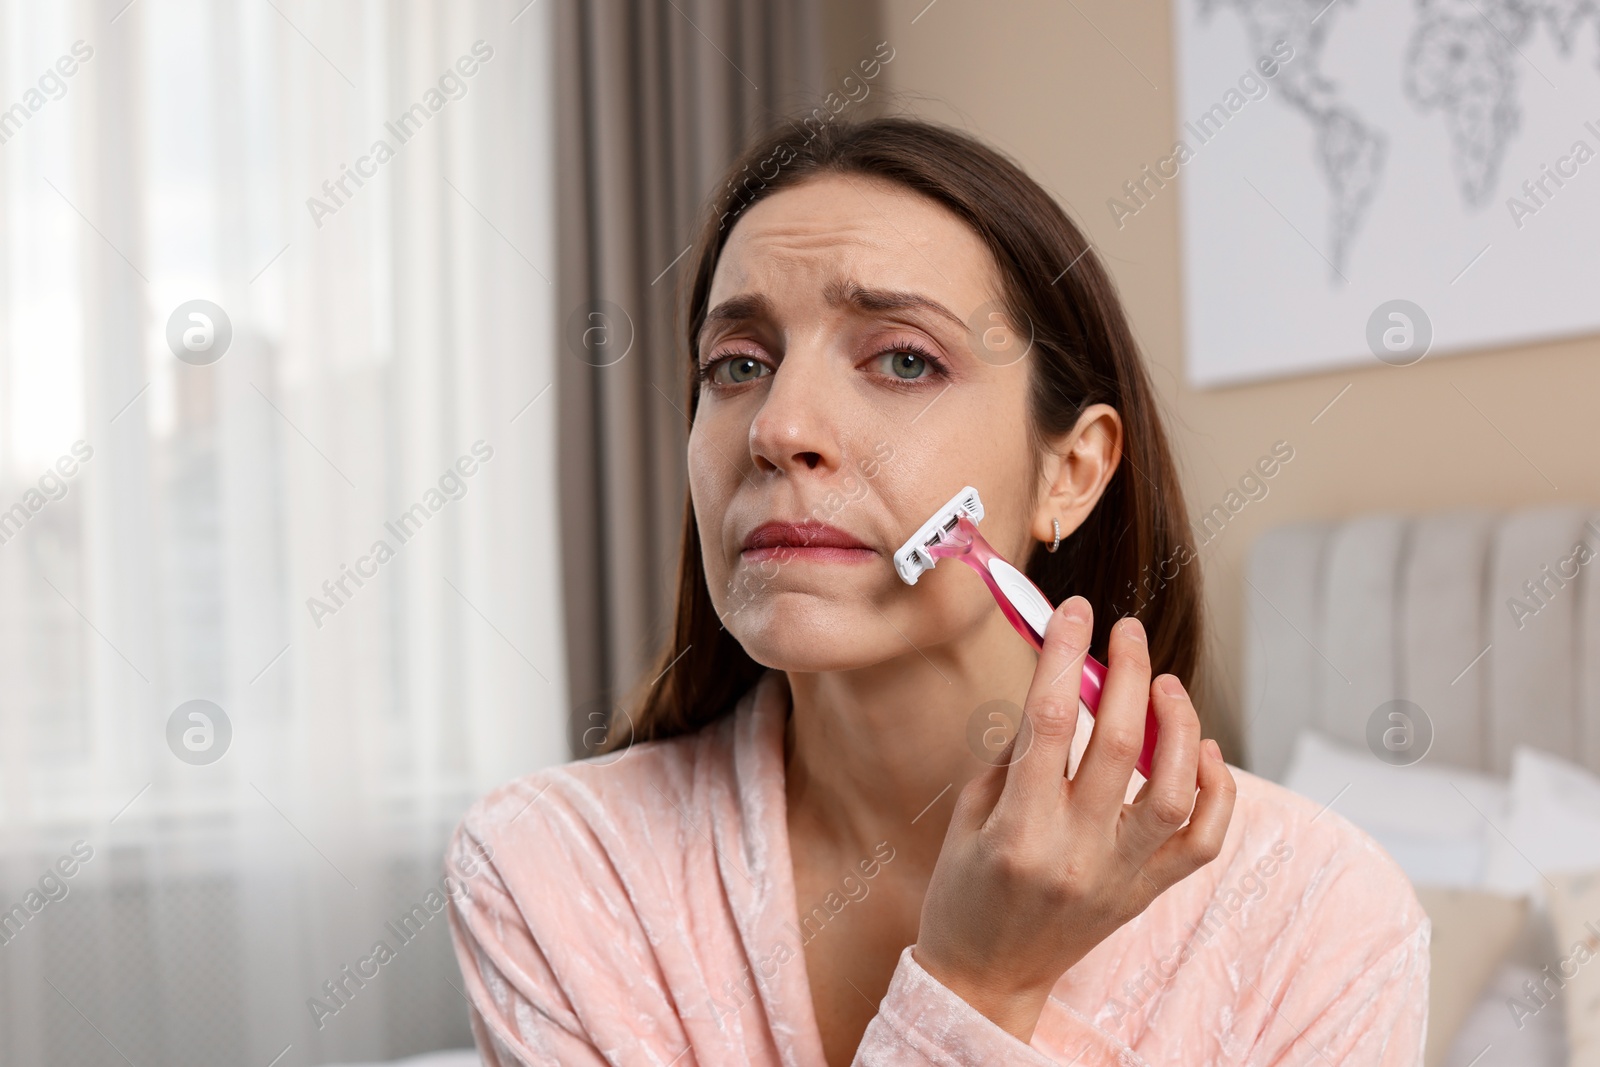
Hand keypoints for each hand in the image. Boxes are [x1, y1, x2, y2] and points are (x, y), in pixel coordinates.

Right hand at [910, 596, 1236, 1041]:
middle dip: (1125, 672)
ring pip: (1174, 791)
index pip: (1045, 721)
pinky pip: (1202, 839)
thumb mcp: (967, 817)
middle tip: (1127, 632)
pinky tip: (1202, 750)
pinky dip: (1216, 788)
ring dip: (1178, 726)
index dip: (1063, 654)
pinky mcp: (1147, 894)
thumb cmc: (965, 893)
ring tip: (1165, 685)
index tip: (1076, 612)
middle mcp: (1073, 854)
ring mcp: (1118, 877)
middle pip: (1115, 743)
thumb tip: (1058, 690)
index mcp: (1016, 830)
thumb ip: (1012, 755)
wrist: (986, 979)